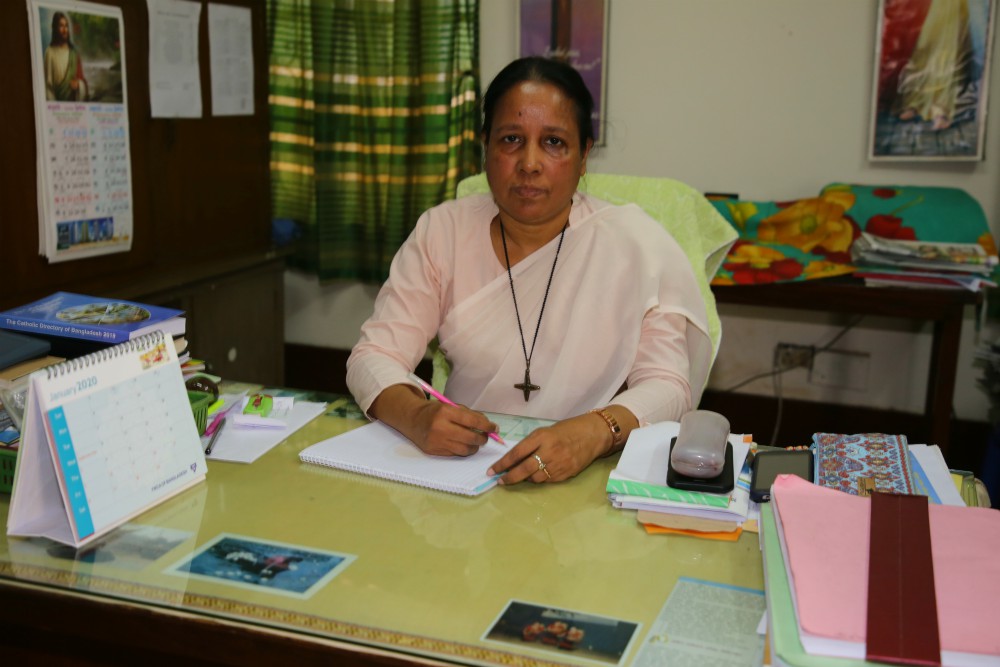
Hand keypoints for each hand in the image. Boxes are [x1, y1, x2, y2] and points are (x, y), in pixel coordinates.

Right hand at [369, 384, 497, 456]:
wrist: (411, 419)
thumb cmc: (435, 411)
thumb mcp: (450, 406)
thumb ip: (469, 414)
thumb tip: (489, 426)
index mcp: (445, 412)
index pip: (473, 421)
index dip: (487, 426)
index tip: (495, 428)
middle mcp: (440, 427)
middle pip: (471, 438)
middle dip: (483, 438)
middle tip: (486, 436)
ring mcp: (436, 441)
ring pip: (465, 449)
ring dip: (475, 447)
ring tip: (475, 441)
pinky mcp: (433, 451)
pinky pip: (455, 454)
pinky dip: (463, 450)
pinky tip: (464, 444)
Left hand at [486, 413, 612, 484]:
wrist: (593, 434)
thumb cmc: (567, 430)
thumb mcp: (546, 431)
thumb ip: (531, 444)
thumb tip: (514, 460)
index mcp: (542, 437)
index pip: (517, 453)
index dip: (503, 464)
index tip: (492, 470)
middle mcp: (549, 451)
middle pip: (524, 469)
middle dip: (509, 477)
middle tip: (500, 481)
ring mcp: (559, 464)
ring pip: (535, 478)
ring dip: (525, 478)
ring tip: (522, 475)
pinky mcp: (567, 474)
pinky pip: (547, 480)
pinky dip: (540, 478)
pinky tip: (539, 474)